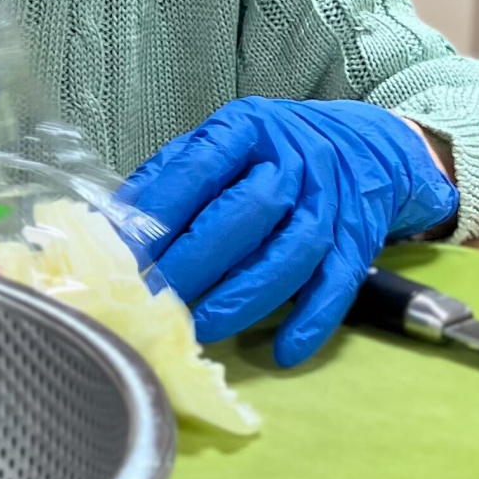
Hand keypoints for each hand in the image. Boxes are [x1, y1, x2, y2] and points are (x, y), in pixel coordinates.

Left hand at [117, 98, 457, 365]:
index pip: (199, 169)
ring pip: (293, 252)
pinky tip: (284, 351)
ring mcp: (330, 201)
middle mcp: (294, 159)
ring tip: (203, 327)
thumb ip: (170, 179)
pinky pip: (339, 284)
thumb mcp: (219, 144)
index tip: (129, 255)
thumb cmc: (270, 153)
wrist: (362, 147)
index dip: (162, 214)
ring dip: (246, 296)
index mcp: (248, 128)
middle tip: (157, 298)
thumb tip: (116, 226)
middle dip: (198, 260)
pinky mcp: (358, 240)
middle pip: (248, 212)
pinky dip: (311, 320)